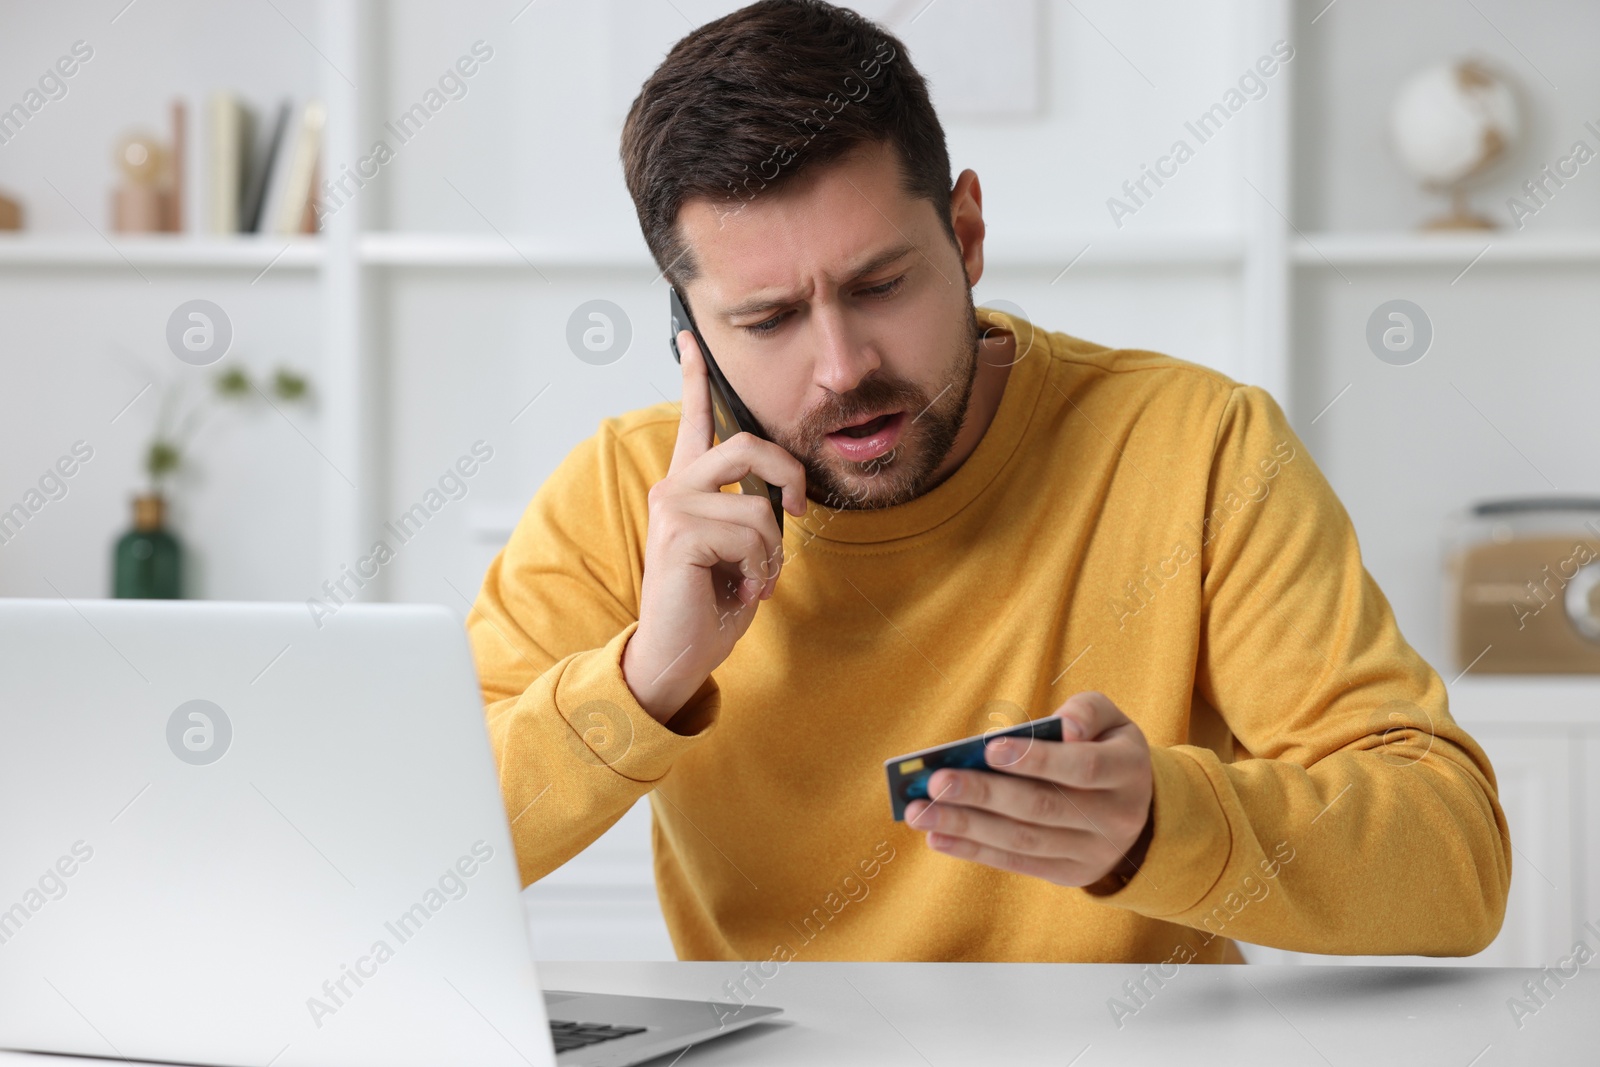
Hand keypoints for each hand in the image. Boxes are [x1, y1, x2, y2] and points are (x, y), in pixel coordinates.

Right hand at [622, 328, 807, 725]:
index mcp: (688, 486)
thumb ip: (751, 514)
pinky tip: (738, 591)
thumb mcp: (741, 550)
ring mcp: (673, 506)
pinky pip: (751, 537)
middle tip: (798, 514)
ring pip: (759, 508)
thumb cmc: (710, 604)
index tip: (690, 337)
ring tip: (751, 581)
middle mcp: (675, 487)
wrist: (678, 653)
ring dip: (771, 555)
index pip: (692, 419)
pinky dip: (759, 572)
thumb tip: (781, 502)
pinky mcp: (679, 532)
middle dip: (790, 476)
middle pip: (748, 445)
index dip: (693, 375)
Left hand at [903, 692, 1154, 888]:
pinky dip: (973, 851)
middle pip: (1042, 807)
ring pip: (1022, 840)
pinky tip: (937, 836)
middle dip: (984, 794)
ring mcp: (1092, 852)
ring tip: (921, 812)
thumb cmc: (1108, 750)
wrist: (1142, 813)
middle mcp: (1115, 818)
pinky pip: (1016, 863)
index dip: (1037, 759)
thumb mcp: (1113, 722)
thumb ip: (1087, 712)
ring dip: (966, 826)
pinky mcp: (1068, 874)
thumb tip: (1064, 728)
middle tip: (935, 782)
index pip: (1083, 767)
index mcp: (1127, 772)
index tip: (989, 749)